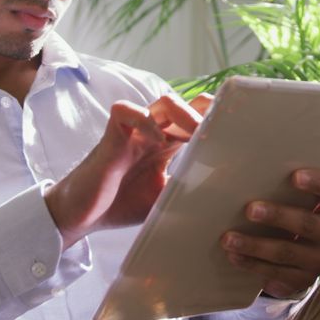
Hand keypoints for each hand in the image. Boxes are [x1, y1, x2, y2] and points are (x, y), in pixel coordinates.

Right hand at [45, 93, 212, 248]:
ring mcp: (133, 131)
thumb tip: (226, 192)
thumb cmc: (121, 205)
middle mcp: (154, 132)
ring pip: (163, 101)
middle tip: (222, 133)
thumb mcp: (165, 199)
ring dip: (184, 113)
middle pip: (188, 105)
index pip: (197, 120)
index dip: (216, 121)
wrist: (81, 217)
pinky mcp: (111, 135)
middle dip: (207, 115)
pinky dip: (145, 121)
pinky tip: (157, 142)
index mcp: (168, 145)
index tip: (238, 134)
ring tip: (195, 133)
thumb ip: (189, 188)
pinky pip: (127, 110)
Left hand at [221, 168, 319, 298]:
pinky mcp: (304, 279)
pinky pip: (276, 273)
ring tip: (228, 238)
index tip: (294, 176)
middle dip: (277, 216)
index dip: (317, 182)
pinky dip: (252, 264)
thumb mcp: (300, 194)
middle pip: (307, 224)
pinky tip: (234, 255)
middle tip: (250, 209)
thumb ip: (290, 172)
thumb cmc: (297, 208)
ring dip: (255, 245)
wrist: (305, 254)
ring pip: (287, 252)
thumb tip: (251, 139)